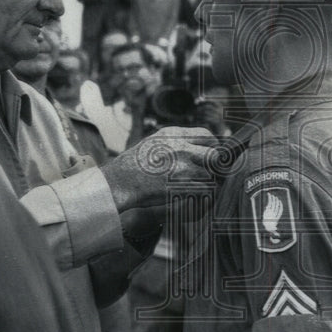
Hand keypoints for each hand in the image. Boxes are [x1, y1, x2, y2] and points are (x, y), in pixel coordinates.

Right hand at [101, 127, 217, 213]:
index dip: (212, 147)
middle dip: (213, 166)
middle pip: (213, 155)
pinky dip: (201, 195)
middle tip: (208, 174)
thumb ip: (176, 141)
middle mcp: (180, 148)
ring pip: (211, 175)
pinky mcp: (181, 186)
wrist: (118, 182)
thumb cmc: (133, 165)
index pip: (207, 136)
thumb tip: (198, 146)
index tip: (209, 157)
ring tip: (197, 187)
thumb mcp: (154, 142)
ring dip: (207, 183)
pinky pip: (203, 191)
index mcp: (173, 134)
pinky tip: (192, 196)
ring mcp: (182, 167)